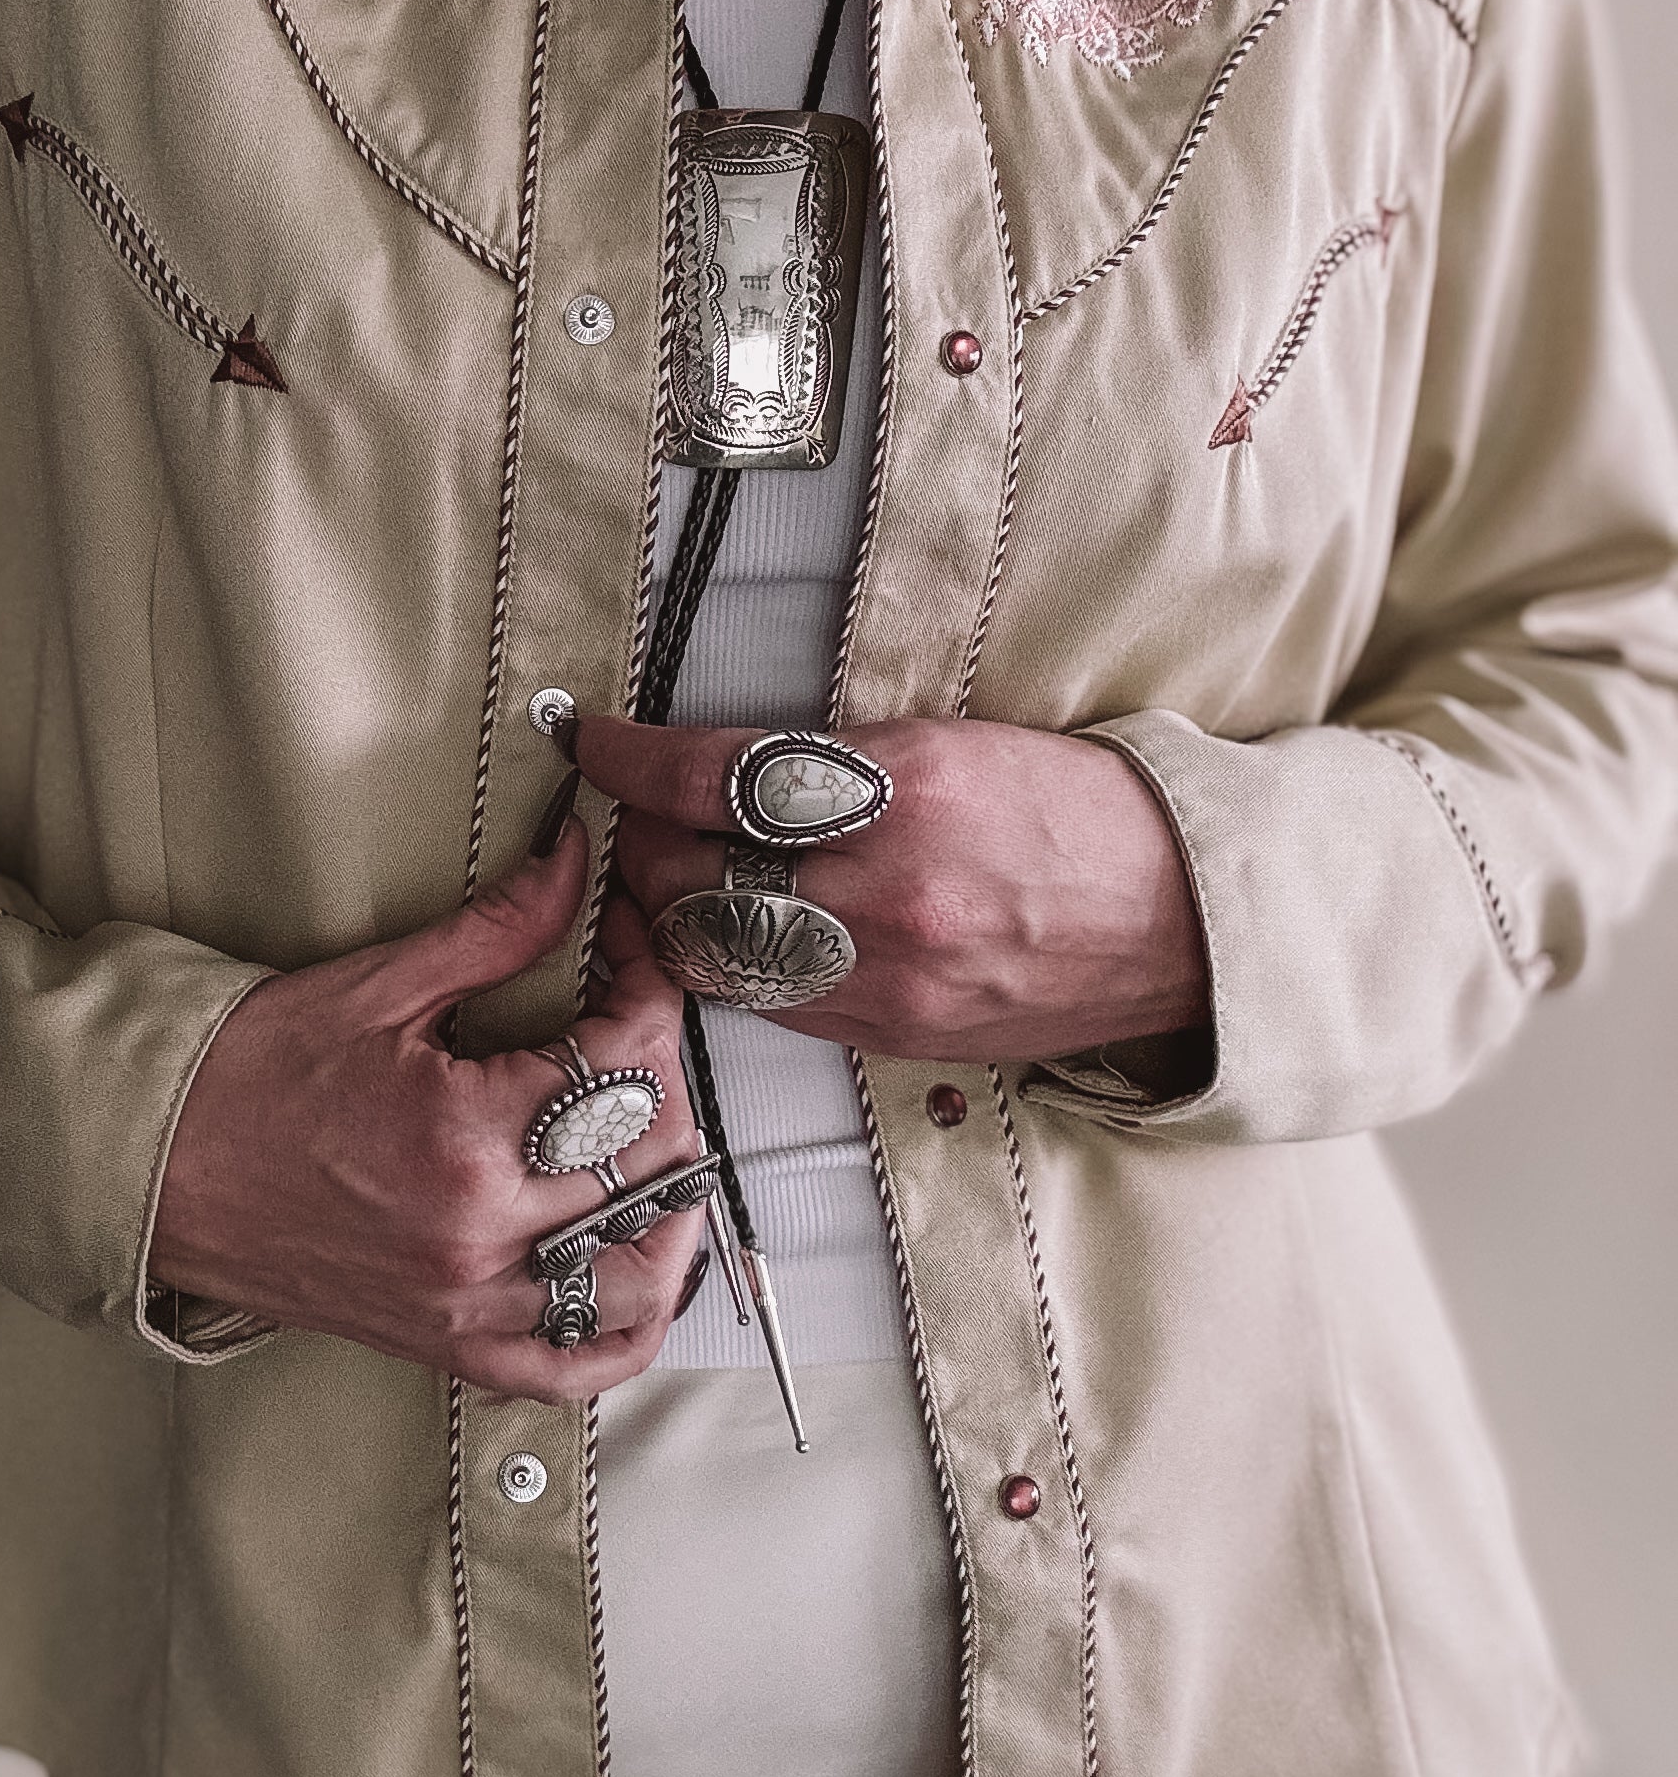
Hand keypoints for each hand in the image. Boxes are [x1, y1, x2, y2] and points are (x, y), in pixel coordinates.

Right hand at [152, 825, 705, 1396]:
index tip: (627, 954)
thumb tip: (572, 863)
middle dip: (662, 1074)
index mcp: (463, 1139)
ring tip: (649, 1136)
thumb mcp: (375, 986)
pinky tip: (636, 1262)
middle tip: (627, 1024)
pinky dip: (628, 1327)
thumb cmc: (240, 1082)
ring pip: (641, 1274)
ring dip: (671, 1201)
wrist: (149, 1169)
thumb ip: (496, 929)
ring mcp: (469, 1303)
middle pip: (651, 1161)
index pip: (627, 1063)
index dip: (647, 987)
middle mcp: (479, 1237)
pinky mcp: (450, 1345)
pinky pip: (577, 1368)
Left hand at [576, 715, 1209, 1066]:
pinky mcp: (898, 1034)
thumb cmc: (1081, 814)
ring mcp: (891, 976)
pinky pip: (772, 1004)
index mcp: (904, 791)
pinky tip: (737, 931)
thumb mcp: (957, 743)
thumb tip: (717, 765)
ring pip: (715, 953)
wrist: (1186, 920)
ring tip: (671, 877)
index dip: (630, 760)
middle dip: (639, 843)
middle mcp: (888, 891)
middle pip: (693, 875)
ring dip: (670, 914)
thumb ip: (835, 760)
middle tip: (633, 816)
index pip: (714, 776)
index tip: (590, 742)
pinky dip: (734, 964)